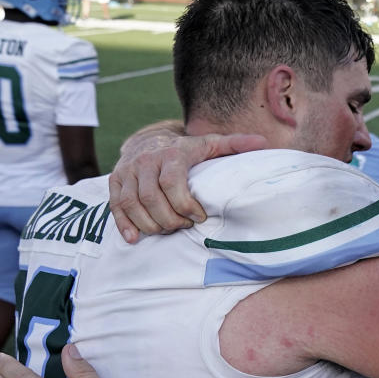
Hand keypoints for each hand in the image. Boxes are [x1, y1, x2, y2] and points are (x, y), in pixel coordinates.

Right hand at [109, 131, 267, 242]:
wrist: (149, 139)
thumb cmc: (185, 149)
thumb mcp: (209, 144)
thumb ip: (234, 145)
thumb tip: (263, 144)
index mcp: (170, 153)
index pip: (173, 184)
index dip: (186, 206)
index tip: (199, 217)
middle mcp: (145, 161)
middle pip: (151, 198)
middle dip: (169, 219)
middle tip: (184, 226)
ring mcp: (127, 171)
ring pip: (133, 204)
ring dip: (150, 224)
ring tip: (167, 230)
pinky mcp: (115, 180)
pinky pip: (116, 205)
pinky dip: (124, 225)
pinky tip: (135, 239)